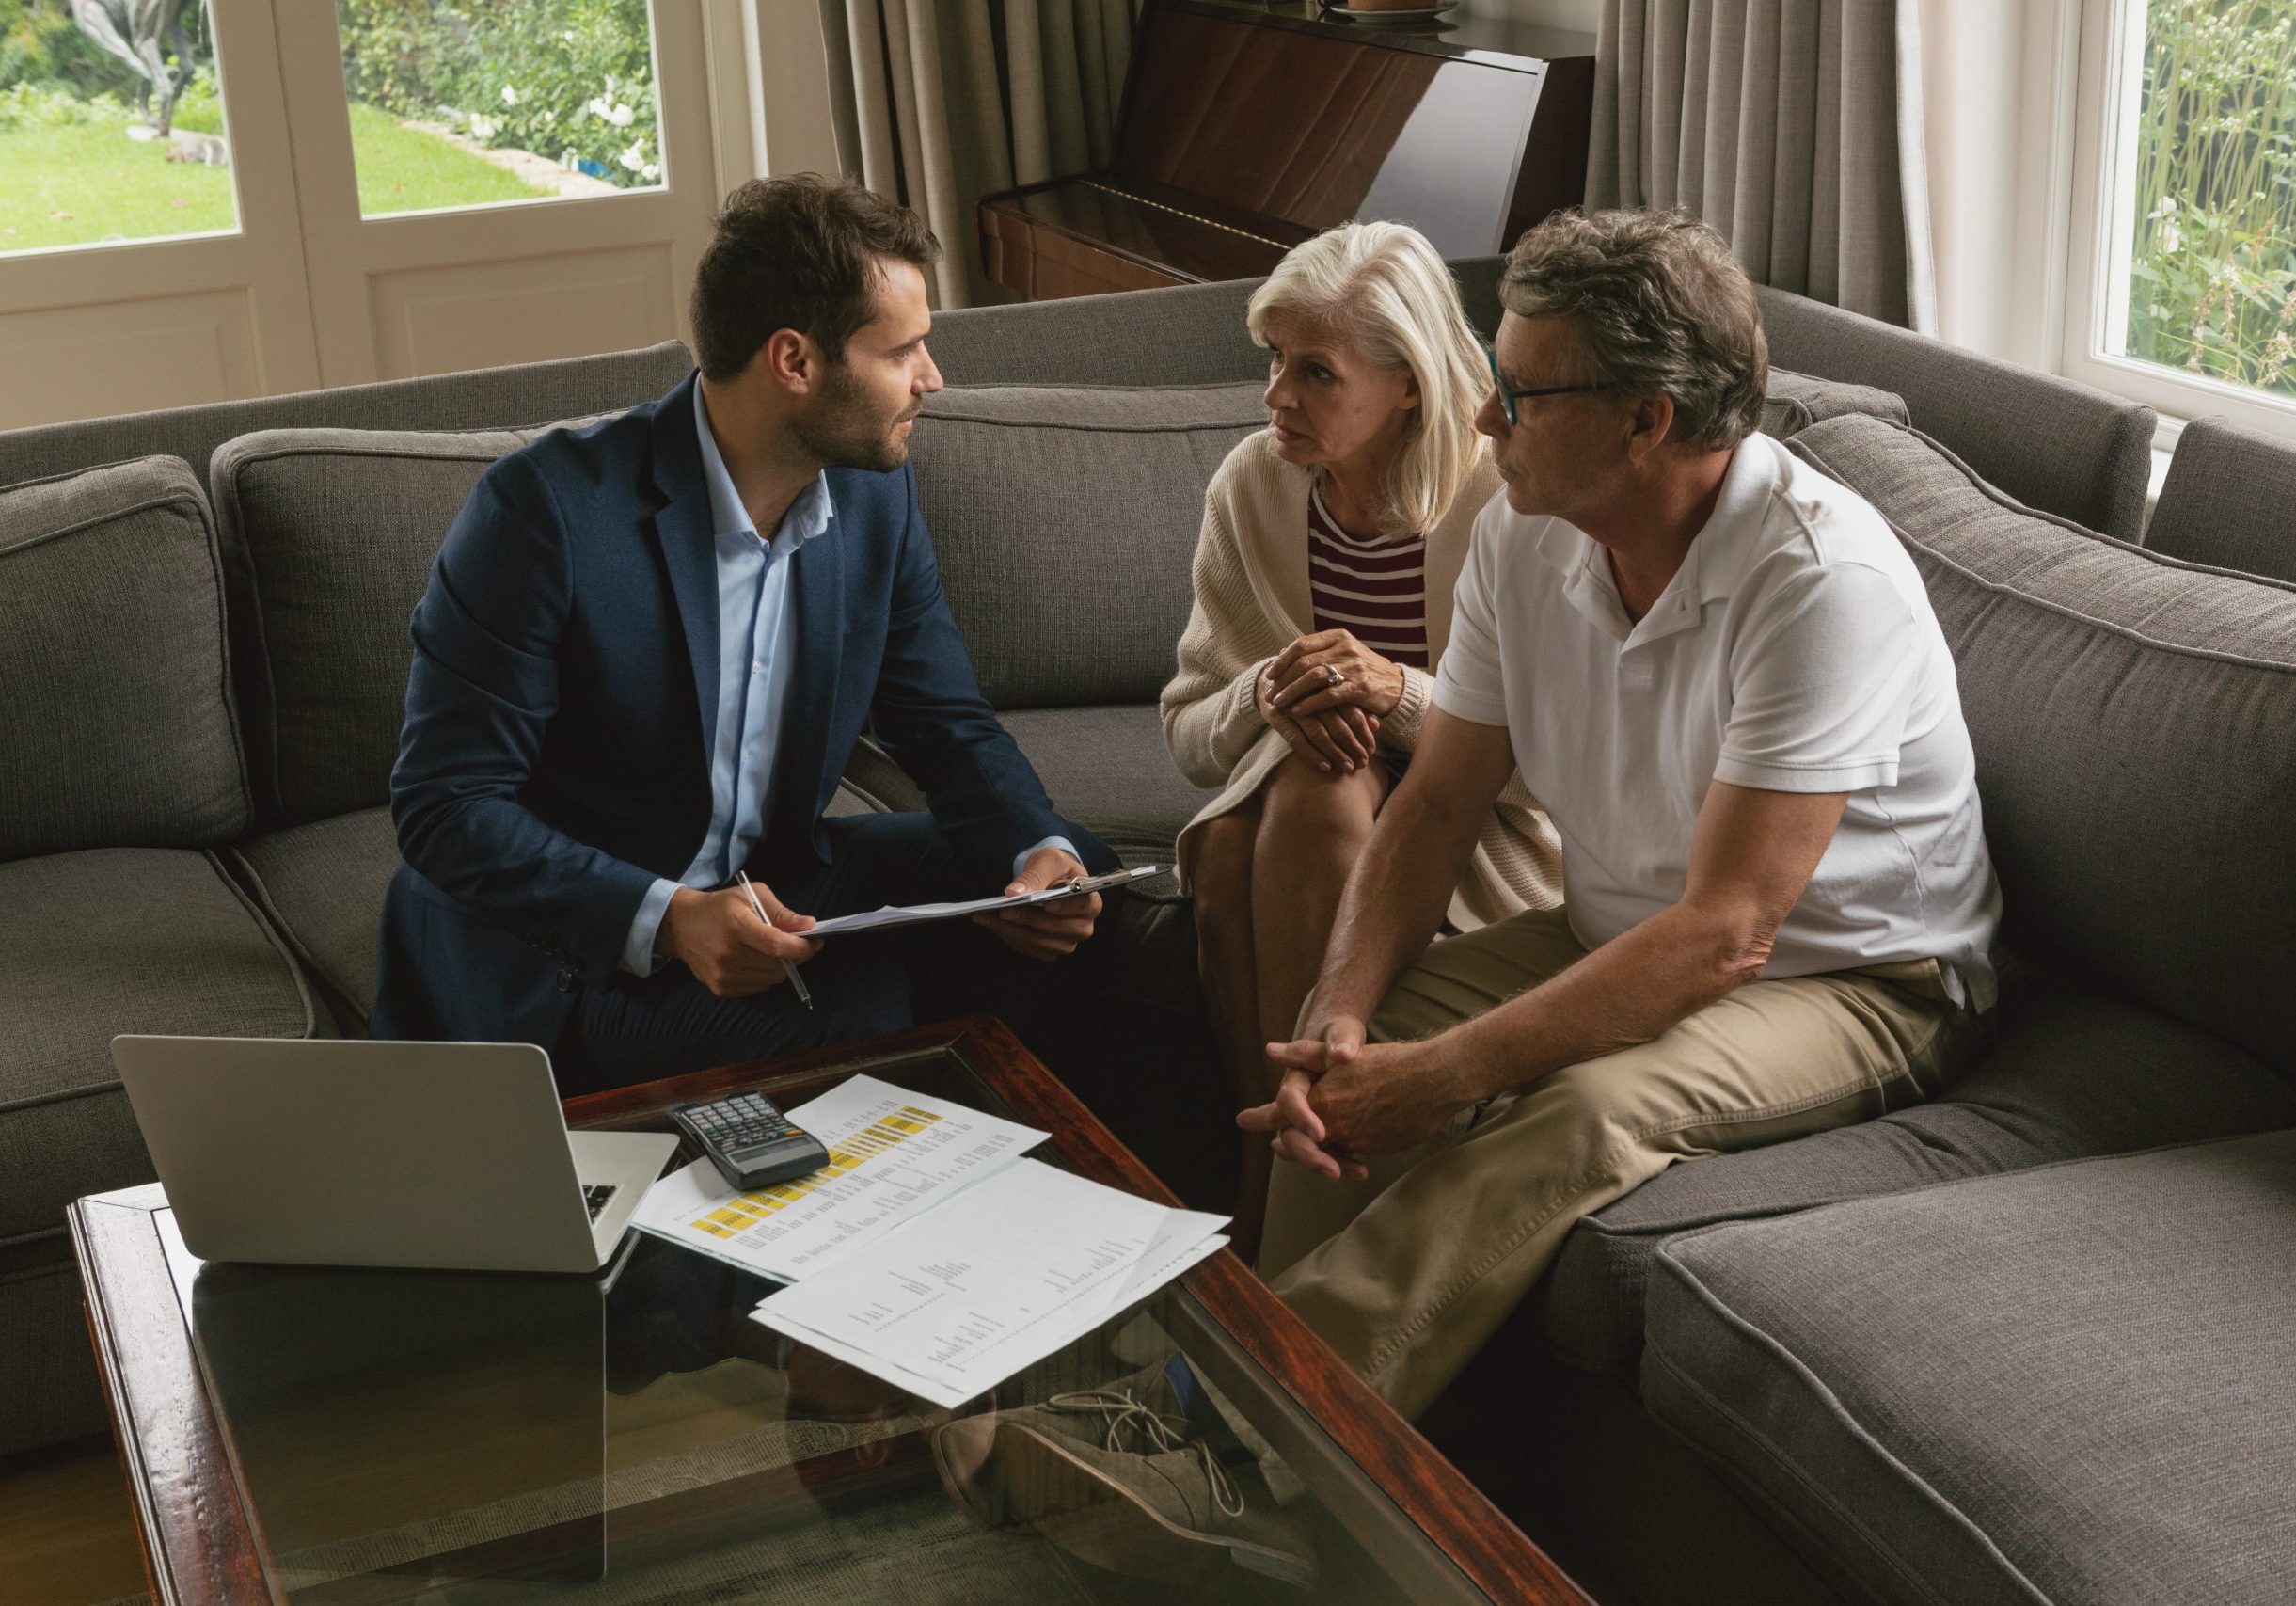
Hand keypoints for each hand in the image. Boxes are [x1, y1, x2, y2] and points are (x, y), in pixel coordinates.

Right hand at [657, 883, 820, 997]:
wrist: (681, 925)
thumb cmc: (721, 906)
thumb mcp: (751, 895)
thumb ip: (782, 911)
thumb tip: (809, 926)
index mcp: (737, 927)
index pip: (778, 946)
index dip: (802, 948)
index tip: (816, 942)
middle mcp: (728, 955)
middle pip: (778, 966)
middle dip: (794, 956)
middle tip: (795, 944)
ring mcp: (722, 975)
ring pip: (771, 979)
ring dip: (780, 967)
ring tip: (772, 951)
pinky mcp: (720, 989)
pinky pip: (757, 988)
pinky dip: (764, 976)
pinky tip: (755, 961)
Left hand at [972, 845, 1102, 959]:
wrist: (1050, 879)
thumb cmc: (1056, 869)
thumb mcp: (1048, 861)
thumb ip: (1035, 875)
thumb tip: (1014, 892)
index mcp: (1091, 903)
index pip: (1081, 908)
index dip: (1062, 908)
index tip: (1041, 904)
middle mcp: (1083, 927)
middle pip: (1057, 928)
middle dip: (1028, 919)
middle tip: (1004, 910)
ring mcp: (1066, 942)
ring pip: (1039, 942)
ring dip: (1012, 930)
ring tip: (989, 917)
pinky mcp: (1048, 950)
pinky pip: (1028, 948)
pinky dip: (1008, 936)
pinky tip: (991, 923)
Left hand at [1238, 1023, 1466, 1179]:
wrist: (1434, 1080)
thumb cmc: (1388, 1062)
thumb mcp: (1343, 1054)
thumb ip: (1304, 1055)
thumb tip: (1271, 1050)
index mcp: (1322, 1103)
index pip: (1279, 1116)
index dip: (1259, 1118)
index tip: (1242, 1120)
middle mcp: (1335, 1128)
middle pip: (1298, 1144)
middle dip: (1287, 1144)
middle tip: (1275, 1144)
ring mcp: (1358, 1143)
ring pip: (1326, 1151)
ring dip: (1315, 1150)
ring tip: (1309, 1145)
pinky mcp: (1378, 1150)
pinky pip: (1353, 1154)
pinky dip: (1344, 1151)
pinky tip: (1346, 1143)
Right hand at [1257, 668, 1379, 773]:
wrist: (1267, 682)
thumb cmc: (1308, 691)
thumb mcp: (1331, 694)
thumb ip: (1355, 707)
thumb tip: (1377, 725)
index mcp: (1327, 684)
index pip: (1350, 708)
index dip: (1362, 730)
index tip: (1372, 749)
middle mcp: (1311, 693)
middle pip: (1336, 722)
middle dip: (1351, 745)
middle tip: (1363, 763)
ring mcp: (1293, 705)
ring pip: (1318, 733)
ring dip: (1335, 753)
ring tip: (1348, 768)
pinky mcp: (1277, 716)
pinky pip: (1296, 740)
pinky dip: (1311, 755)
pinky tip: (1325, 767)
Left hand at [1265, 631, 1406, 721]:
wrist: (1397, 686)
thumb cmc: (1364, 671)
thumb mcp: (1343, 654)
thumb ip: (1317, 652)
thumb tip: (1282, 652)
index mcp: (1338, 637)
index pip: (1302, 644)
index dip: (1282, 660)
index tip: (1269, 674)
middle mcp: (1345, 648)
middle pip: (1304, 661)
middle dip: (1283, 679)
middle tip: (1269, 693)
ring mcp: (1354, 667)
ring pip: (1313, 677)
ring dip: (1292, 691)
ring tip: (1278, 703)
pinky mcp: (1361, 688)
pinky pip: (1329, 696)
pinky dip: (1310, 704)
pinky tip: (1298, 711)